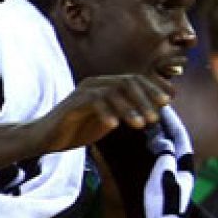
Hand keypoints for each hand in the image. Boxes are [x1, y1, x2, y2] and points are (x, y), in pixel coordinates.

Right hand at [34, 74, 174, 152]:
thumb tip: (157, 109)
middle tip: (156, 117)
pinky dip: (106, 112)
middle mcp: (95, 83)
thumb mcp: (110, 120)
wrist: (47, 138)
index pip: (135, 79)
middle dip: (145, 98)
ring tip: (141, 124)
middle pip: (127, 82)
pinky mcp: (72, 104)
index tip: (170, 98)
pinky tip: (115, 126)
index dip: (154, 87)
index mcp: (106, 85)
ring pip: (112, 91)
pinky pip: (92, 102)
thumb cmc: (79, 129)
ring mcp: (83, 91)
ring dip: (130, 108)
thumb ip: (129, 112)